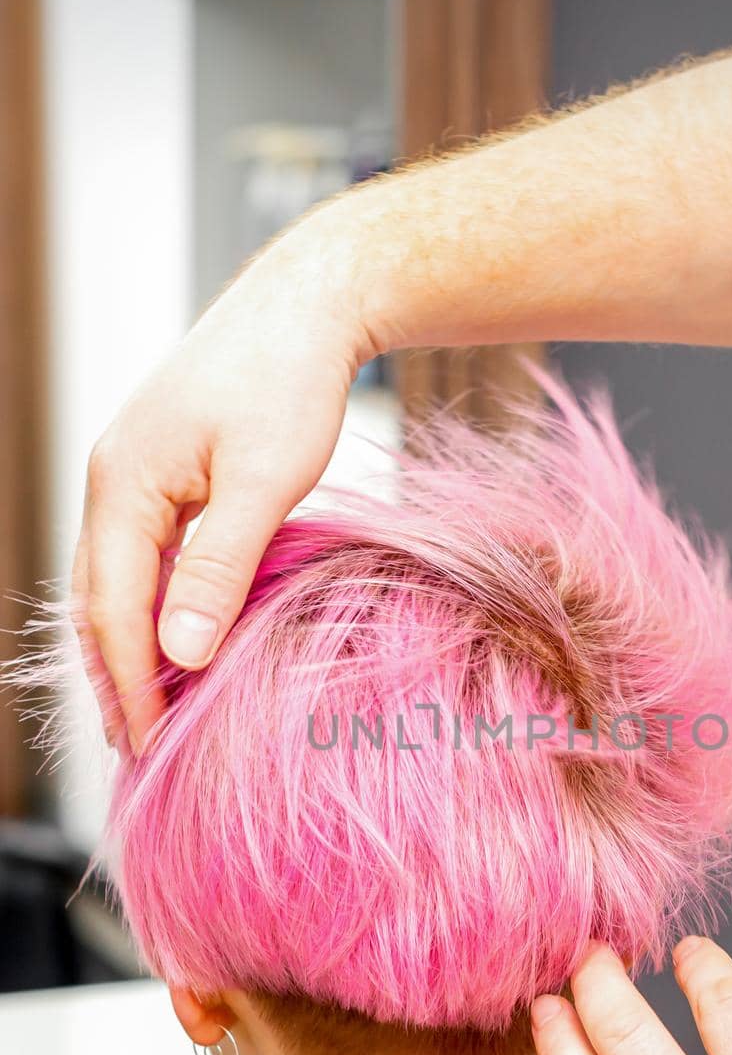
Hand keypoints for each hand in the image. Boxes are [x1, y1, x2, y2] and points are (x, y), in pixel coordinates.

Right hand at [73, 200, 376, 751]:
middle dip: (116, 678)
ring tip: (149, 714)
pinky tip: (175, 643)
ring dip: (131, 650)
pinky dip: (153, 610)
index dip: (131, 682)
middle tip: (138, 751)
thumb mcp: (265, 481)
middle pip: (100, 602)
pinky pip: (143, 559)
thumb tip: (179, 651)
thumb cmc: (291, 380)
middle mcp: (112, 481)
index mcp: (124, 484)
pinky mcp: (162, 474)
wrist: (308, 303)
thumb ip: (221, 567)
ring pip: (118, 583)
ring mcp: (132, 475)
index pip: (114, 610)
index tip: (153, 743)